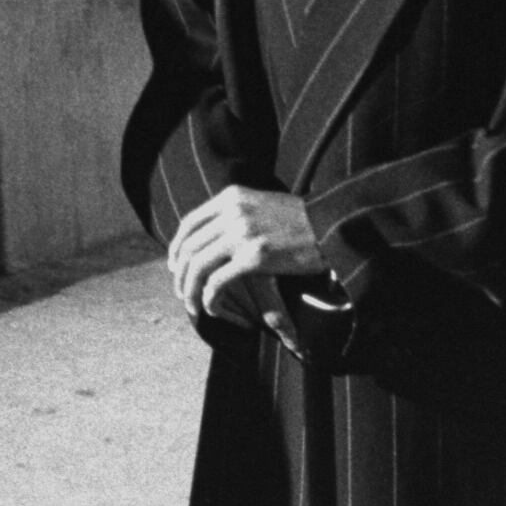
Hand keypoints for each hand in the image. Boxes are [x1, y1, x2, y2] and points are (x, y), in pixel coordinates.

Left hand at [165, 187, 329, 339]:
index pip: (189, 223)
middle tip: (182, 293)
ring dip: (191, 291)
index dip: (176, 248)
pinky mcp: (254, 258)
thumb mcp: (261, 203)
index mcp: (231, 197)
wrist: (331, 226)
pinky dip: (209, 299)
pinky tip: (212, 308)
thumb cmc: (300, 220)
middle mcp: (232, 212)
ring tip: (194, 306)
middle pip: (189, 247)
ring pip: (198, 266)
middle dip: (181, 275)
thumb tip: (211, 237)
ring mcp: (242, 234)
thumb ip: (235, 213)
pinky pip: (217, 282)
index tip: (175, 267)